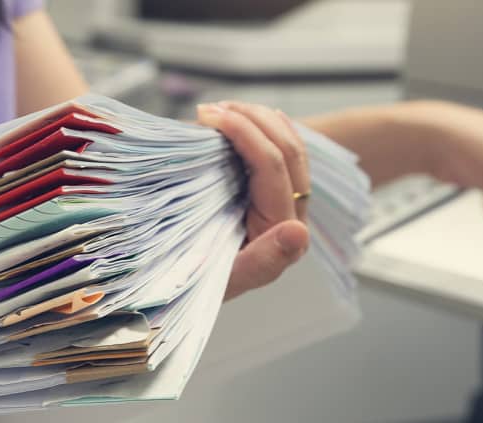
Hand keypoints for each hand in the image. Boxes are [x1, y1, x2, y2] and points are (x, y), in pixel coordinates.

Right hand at [197, 102, 310, 300]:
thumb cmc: (197, 288)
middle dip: (250, 118)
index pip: (274, 167)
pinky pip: (279, 151)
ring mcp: (287, 204)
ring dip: (255, 118)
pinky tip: (238, 116)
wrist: (184, 293)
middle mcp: (294, 217)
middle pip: (287, 149)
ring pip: (288, 144)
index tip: (208, 116)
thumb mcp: (222, 281)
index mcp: (285, 235)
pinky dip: (260, 127)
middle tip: (208, 109)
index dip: (245, 133)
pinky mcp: (274, 196)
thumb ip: (262, 263)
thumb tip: (298, 232)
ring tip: (217, 109)